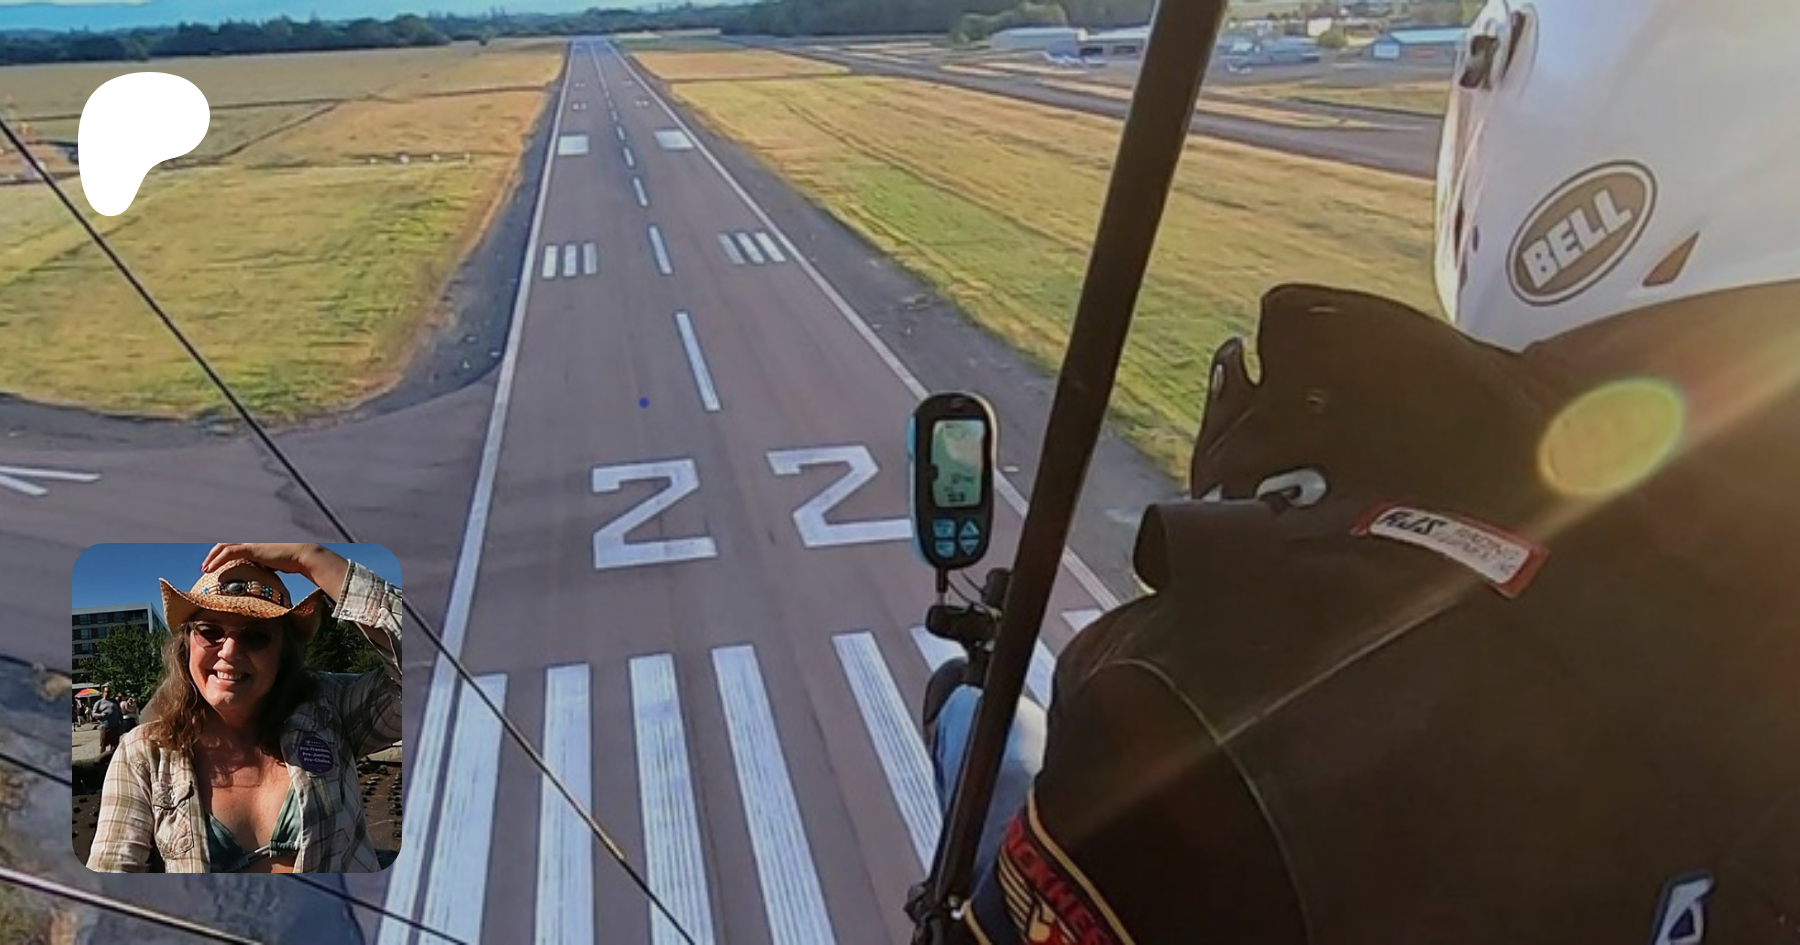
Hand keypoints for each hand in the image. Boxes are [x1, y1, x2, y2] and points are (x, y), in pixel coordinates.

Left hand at [201, 543, 323, 575]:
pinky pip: (228, 552)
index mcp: (257, 541)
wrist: (304, 556)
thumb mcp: (276, 563)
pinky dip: (217, 561)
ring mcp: (251, 541)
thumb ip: (265, 565)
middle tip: (207, 566)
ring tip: (205, 569)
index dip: (223, 553)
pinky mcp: (251, 547)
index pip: (235, 544)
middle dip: (214, 554)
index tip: (216, 564)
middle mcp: (252, 538)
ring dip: (212, 557)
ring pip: (223, 546)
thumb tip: (261, 576)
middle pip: (226, 543)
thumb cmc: (295, 562)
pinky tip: (210, 570)